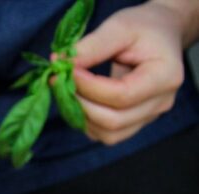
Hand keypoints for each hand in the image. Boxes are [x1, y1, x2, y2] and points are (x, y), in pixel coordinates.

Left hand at [72, 1, 186, 144]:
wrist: (159, 36)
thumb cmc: (143, 28)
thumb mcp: (120, 26)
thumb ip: (93, 46)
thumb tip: (61, 63)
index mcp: (165, 76)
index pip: (121, 96)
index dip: (88, 87)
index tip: (67, 70)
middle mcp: (160, 103)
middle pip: (113, 121)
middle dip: (80, 104)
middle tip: (60, 82)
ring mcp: (148, 117)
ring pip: (108, 134)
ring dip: (81, 116)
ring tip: (68, 89)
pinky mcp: (134, 123)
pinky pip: (105, 134)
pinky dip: (86, 121)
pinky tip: (79, 99)